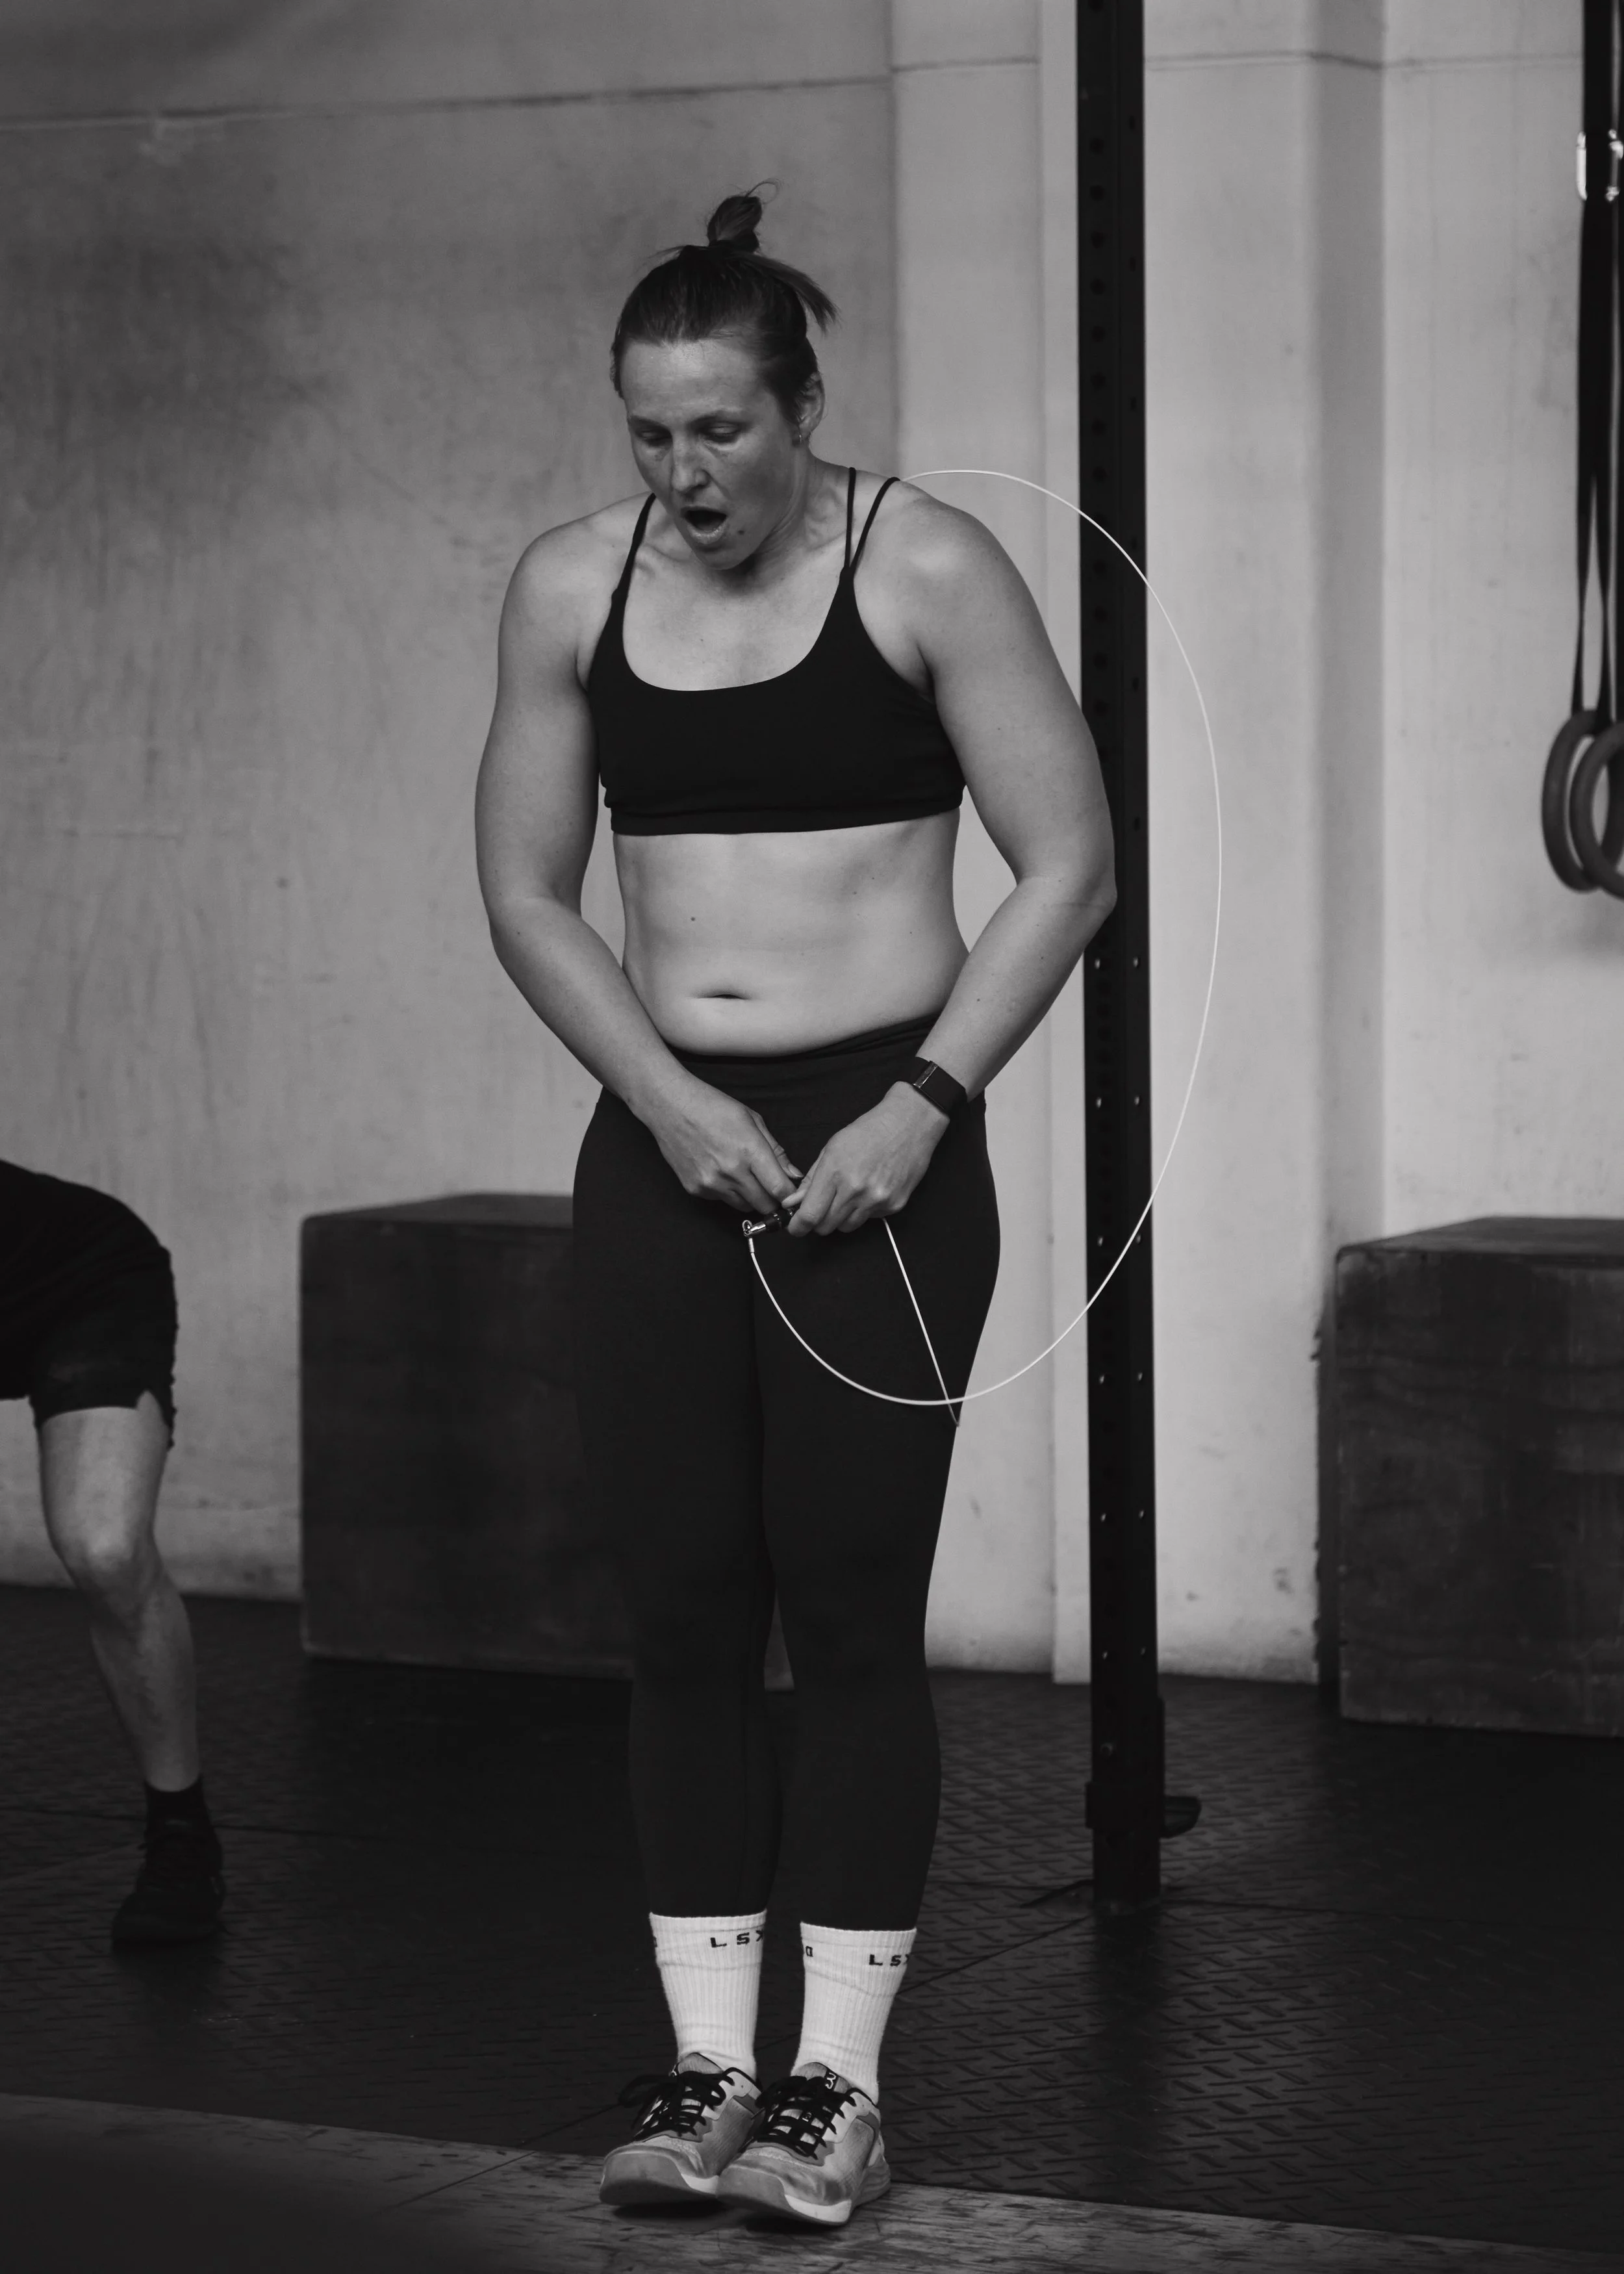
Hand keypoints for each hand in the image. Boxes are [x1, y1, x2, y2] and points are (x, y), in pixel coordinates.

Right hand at [645, 1076, 800, 1218]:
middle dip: (772, 1199)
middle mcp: (731, 1171)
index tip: (792, 1194)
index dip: (790, 1196)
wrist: (670, 1106)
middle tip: (770, 1186)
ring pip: (744, 1207)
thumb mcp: (752, 1120)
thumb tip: (793, 1175)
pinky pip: (722, 1200)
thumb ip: (775, 1151)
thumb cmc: (713, 1107)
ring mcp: (711, 1183)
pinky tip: (720, 1170)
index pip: (780, 1190)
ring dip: (750, 1197)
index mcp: (750, 1151)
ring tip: (743, 1174)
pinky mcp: (696, 1189)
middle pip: (765, 1206)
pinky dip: (727, 1192)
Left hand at [785, 1083, 948, 1236]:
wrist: (908, 1124)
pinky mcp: (893, 1206)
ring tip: (849, 1194)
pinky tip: (870, 1189)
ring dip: (841, 1217)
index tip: (795, 1228)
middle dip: (818, 1221)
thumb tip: (792, 1202)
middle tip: (822, 1207)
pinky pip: (869, 1219)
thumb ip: (811, 1179)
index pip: (810, 1215)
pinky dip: (864, 1210)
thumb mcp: (832, 1148)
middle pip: (826, 1227)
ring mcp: (877, 1200)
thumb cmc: (868, 1131)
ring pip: (846, 1227)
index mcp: (835, 1172)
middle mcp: (856, 1190)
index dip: (798, 1227)